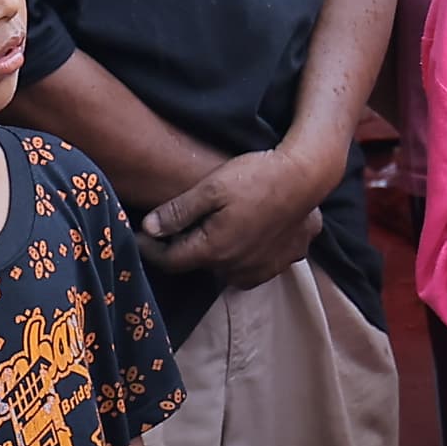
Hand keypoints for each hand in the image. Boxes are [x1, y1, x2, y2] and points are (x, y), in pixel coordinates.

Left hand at [143, 143, 334, 283]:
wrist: (307, 176)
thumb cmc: (257, 177)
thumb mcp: (211, 187)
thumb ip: (178, 212)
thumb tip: (149, 229)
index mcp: (214, 251)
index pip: (170, 260)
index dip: (151, 249)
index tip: (140, 236)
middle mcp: (236, 269)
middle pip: (200, 264)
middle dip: (187, 247)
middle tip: (181, 225)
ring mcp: (263, 269)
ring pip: (228, 269)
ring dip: (218, 255)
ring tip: (216, 230)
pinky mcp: (284, 262)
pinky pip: (255, 268)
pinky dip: (245, 257)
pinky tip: (247, 237)